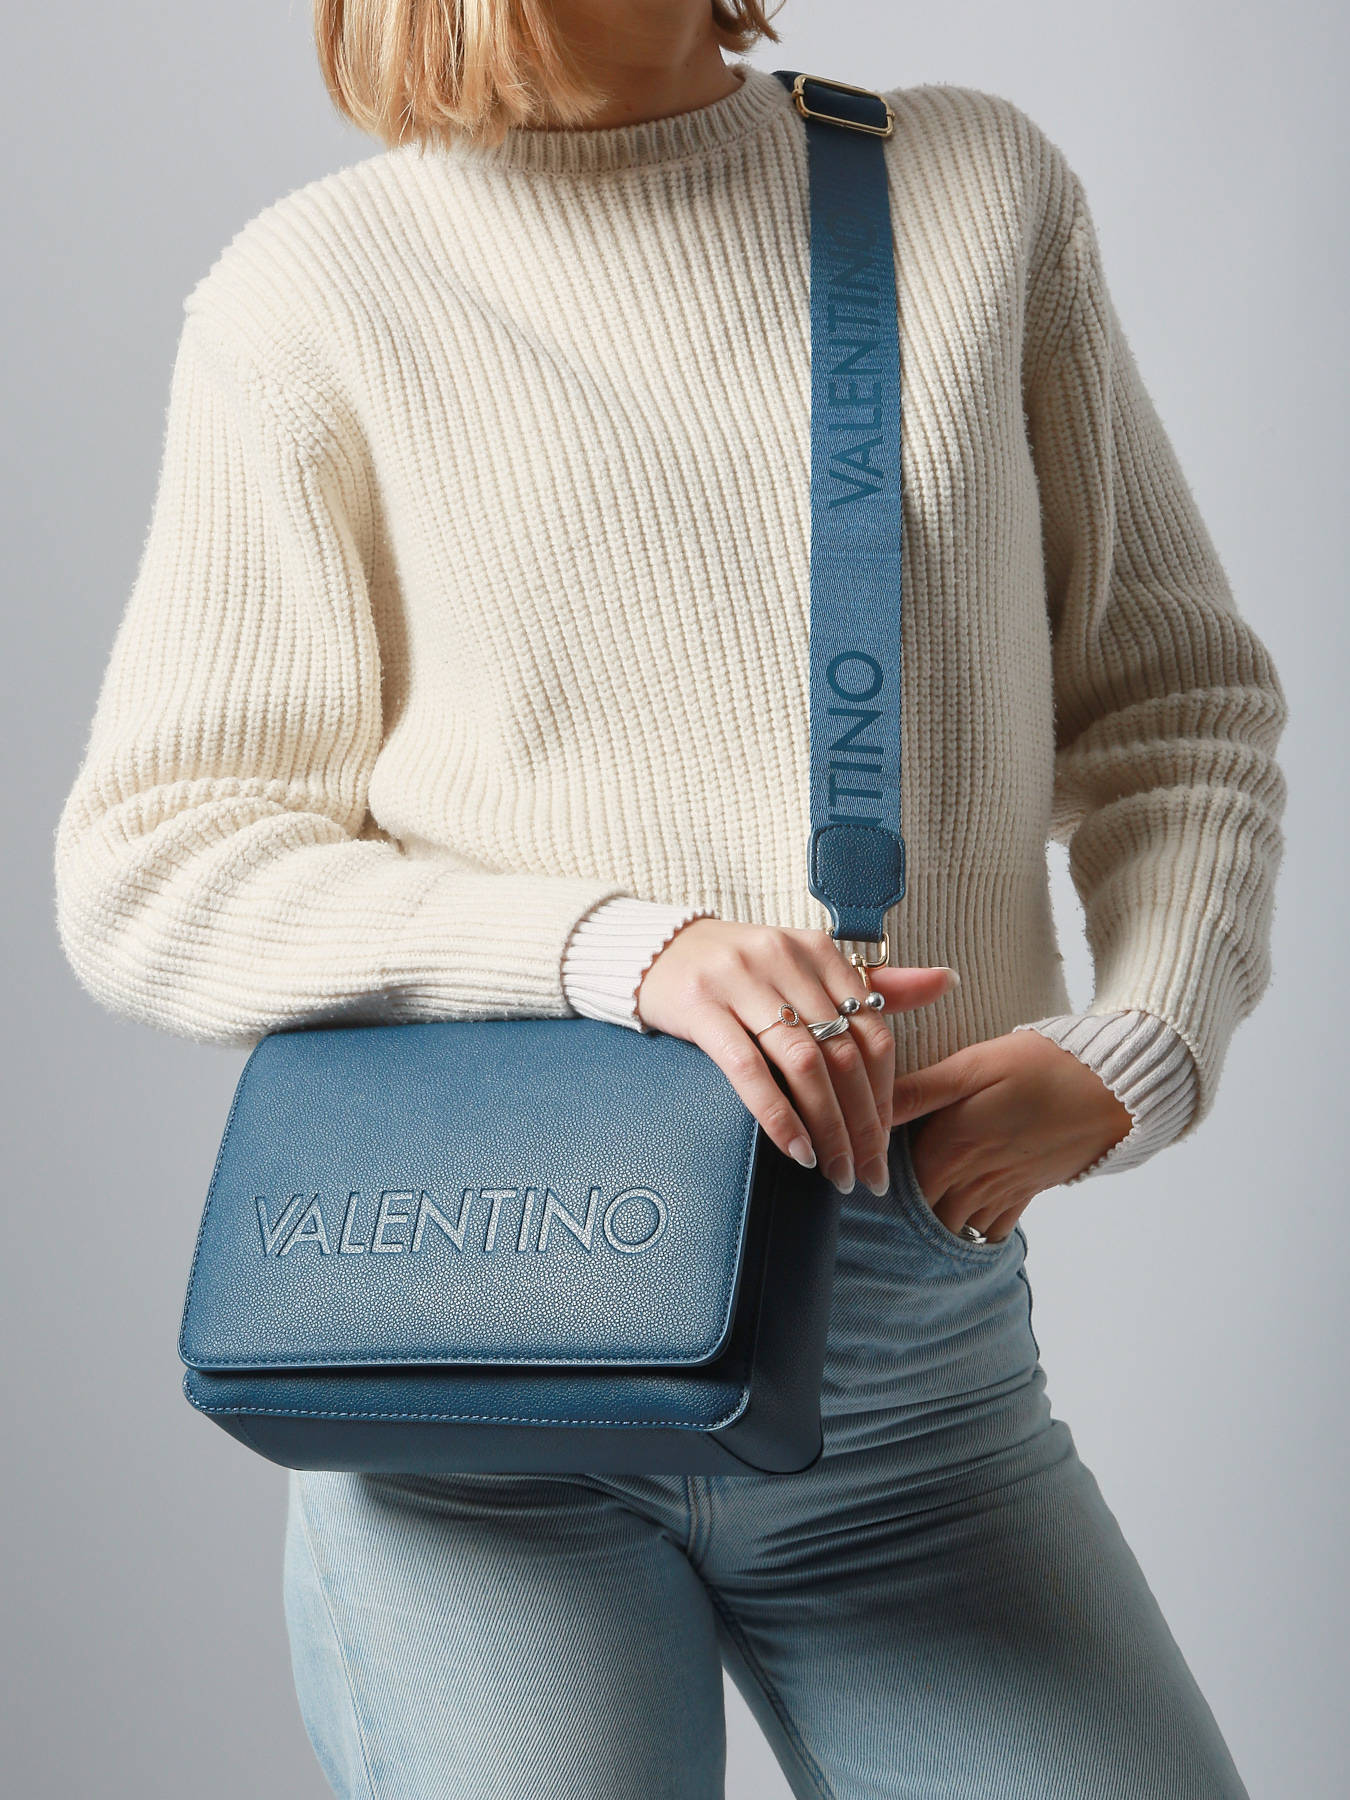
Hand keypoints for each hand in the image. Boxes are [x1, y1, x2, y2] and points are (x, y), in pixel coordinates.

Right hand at [634, 919, 958, 1196]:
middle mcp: (784, 959)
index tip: (886, 1143)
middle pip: (843, 1052)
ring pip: (804, 1063)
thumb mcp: (803, 967)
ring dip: (827, 1127)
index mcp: (817, 950)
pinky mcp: (700, 1005)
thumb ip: (872, 981)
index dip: (886, 1093)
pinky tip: (795, 1149)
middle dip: (862, 1123)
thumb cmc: (737, 969)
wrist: (651, 950)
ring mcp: (740, 980)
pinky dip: (778, 1114)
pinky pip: (748, 1068)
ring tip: (836, 1171)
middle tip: (868, 1173)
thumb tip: (945, 980)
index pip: (871, 1029)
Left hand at [889, 1029, 1135, 1241]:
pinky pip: (992, 1230)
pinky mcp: (1027, 1191)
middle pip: (921, 1211)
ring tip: (913, 1212)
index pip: (895, 1179)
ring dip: (933, 1223)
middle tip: (877, 1202)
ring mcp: (1002, 1190)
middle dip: (899, 1208)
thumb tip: (870, 1105)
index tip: (862, 1167)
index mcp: (950, 1146)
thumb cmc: (1042, 1065)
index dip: (876, 1175)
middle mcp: (972, 1178)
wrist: (1113, 1089)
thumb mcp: (976, 1066)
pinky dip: (974, 1232)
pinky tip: (962, 1217)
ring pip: (954, 1227)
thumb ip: (921, 1091)